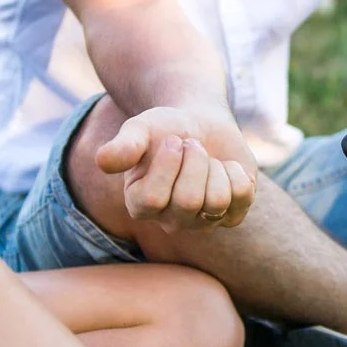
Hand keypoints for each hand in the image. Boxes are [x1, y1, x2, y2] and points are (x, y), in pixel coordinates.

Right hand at [95, 106, 257, 232]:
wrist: (199, 124)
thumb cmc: (164, 128)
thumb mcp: (140, 129)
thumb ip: (123, 145)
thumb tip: (103, 161)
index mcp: (140, 205)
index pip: (154, 199)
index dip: (168, 163)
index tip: (172, 139)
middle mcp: (170, 221)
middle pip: (189, 201)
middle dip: (196, 160)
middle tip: (193, 146)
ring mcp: (203, 222)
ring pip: (217, 200)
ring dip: (216, 166)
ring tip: (207, 158)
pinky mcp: (232, 215)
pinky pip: (243, 196)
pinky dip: (237, 171)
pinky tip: (225, 168)